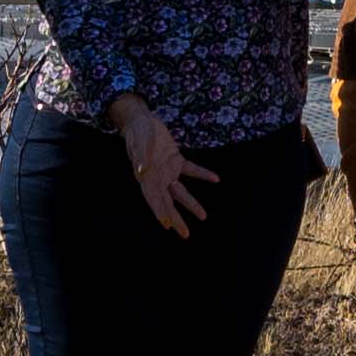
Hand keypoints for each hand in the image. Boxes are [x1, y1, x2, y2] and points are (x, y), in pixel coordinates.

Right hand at [112, 91, 207, 237]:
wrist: (141, 120)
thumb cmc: (138, 132)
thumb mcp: (140, 142)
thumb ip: (140, 157)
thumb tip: (141, 171)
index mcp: (146, 177)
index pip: (154, 199)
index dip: (160, 212)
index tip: (168, 226)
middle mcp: (157, 178)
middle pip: (168, 202)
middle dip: (176, 218)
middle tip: (185, 235)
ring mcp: (167, 170)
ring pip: (180, 192)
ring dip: (191, 204)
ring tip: (203, 217)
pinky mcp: (175, 160)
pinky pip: (190, 170)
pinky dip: (202, 174)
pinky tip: (216, 179)